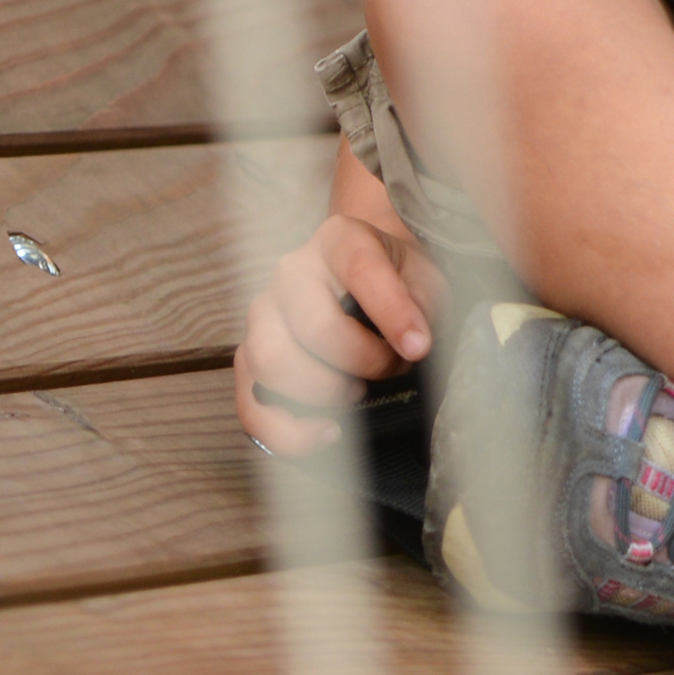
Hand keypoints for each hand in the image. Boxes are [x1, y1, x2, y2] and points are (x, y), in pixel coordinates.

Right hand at [234, 158, 440, 454]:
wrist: (367, 277)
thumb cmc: (397, 281)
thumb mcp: (423, 279)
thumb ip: (420, 305)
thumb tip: (412, 344)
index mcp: (338, 240)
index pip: (360, 269)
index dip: (391, 312)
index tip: (419, 348)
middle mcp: (291, 272)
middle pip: (312, 326)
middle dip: (360, 361)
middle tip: (391, 369)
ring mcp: (262, 314)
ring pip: (271, 362)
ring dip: (322, 392)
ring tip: (357, 392)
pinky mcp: (250, 357)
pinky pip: (251, 404)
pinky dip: (287, 432)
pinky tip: (326, 433)